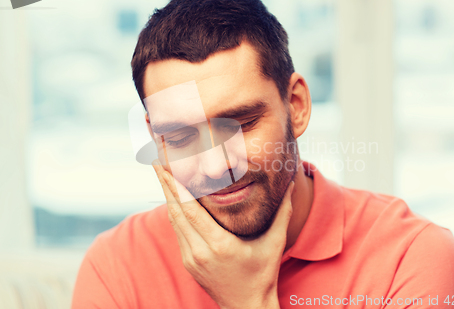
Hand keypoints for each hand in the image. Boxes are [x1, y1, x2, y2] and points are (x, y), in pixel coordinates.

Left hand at [152, 161, 293, 308]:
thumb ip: (283, 213)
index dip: (176, 187)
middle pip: (176, 212)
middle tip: (157, 162)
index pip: (191, 210)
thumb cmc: (262, 274)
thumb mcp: (275, 243)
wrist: (246, 307)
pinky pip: (178, 232)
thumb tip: (292, 185)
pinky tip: (174, 199)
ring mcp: (191, 259)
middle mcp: (200, 252)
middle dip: (165, 185)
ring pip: (173, 222)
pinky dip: (174, 213)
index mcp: (220, 245)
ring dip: (168, 198)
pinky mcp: (188, 263)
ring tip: (163, 175)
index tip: (166, 167)